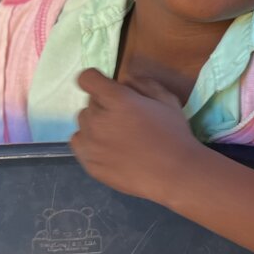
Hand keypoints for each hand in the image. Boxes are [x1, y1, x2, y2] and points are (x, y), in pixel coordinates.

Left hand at [70, 68, 203, 203]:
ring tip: (117, 135)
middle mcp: (98, 120)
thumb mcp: (167, 99)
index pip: (87, 79)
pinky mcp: (89, 163)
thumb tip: (126, 81)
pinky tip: (110, 148)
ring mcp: (91, 144)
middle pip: (89, 102)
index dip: (96, 80)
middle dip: (104, 104)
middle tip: (124, 117)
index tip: (108, 88)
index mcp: (117, 100)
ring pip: (83, 123)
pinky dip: (90, 142)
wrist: (174, 174)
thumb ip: (144, 83)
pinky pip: (79, 143)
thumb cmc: (173, 134)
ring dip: (96, 123)